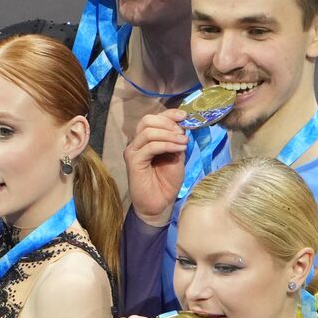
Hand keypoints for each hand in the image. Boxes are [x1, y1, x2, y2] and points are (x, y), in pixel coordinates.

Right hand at [123, 110, 189, 226]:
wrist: (159, 203)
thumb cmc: (166, 182)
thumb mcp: (176, 156)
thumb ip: (176, 141)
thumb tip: (182, 126)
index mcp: (146, 139)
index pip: (154, 118)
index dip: (169, 114)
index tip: (185, 116)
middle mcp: (137, 142)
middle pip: (147, 120)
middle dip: (168, 123)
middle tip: (182, 133)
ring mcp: (133, 151)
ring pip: (148, 131)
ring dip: (169, 134)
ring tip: (183, 142)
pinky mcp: (133, 161)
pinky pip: (150, 146)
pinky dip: (166, 145)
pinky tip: (178, 149)